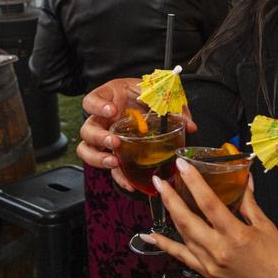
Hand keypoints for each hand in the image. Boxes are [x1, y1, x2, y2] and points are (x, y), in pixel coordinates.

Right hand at [77, 77, 197, 190]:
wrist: (144, 101)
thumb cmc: (143, 94)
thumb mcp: (155, 93)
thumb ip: (171, 106)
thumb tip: (189, 125)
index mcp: (108, 99)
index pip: (91, 101)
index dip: (97, 106)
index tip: (111, 110)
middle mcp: (101, 120)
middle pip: (87, 130)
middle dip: (99, 137)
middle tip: (114, 142)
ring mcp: (104, 138)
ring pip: (88, 151)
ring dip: (99, 159)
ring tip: (114, 163)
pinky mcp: (112, 154)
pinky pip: (110, 168)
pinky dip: (119, 177)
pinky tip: (129, 183)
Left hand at [145, 160, 277, 277]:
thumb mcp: (266, 227)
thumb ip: (250, 203)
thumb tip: (245, 181)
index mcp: (236, 234)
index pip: (209, 203)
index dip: (193, 182)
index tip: (182, 166)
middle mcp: (218, 249)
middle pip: (187, 219)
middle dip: (170, 198)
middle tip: (159, 180)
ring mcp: (209, 263)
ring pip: (182, 235)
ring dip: (170, 214)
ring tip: (162, 196)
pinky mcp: (206, 273)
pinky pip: (181, 256)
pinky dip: (165, 245)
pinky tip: (151, 235)